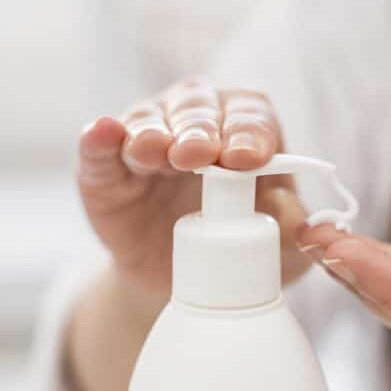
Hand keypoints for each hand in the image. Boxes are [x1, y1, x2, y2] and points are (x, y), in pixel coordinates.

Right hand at [77, 79, 310, 306]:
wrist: (183, 282)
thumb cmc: (240, 249)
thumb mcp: (280, 250)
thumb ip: (293, 227)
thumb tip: (283, 203)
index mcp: (244, 131)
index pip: (250, 115)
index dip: (249, 129)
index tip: (249, 157)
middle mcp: (194, 124)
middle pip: (197, 109)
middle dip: (200, 129)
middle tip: (201, 155)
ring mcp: (146, 142)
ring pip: (147, 120)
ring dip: (152, 131)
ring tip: (156, 151)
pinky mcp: (105, 172)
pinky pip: (98, 149)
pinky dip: (98, 139)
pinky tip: (102, 131)